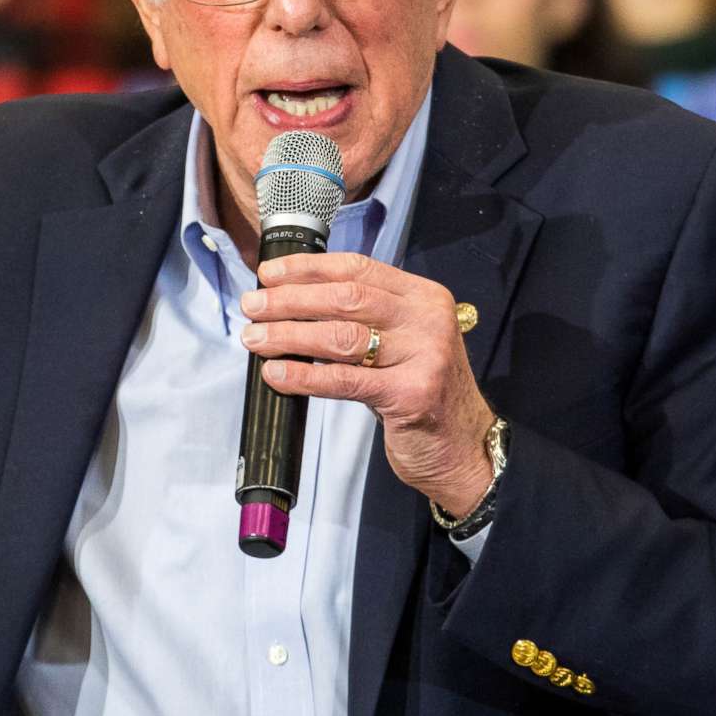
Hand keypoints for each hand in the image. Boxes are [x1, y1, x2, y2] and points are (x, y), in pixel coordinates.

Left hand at [241, 251, 500, 517]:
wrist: (463, 447)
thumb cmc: (420, 392)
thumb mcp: (402, 342)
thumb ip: (364, 318)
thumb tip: (292, 302)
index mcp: (423, 297)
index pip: (358, 268)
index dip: (308, 269)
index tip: (270, 274)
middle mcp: (428, 320)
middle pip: (346, 298)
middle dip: (290, 300)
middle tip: (252, 306)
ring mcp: (424, 356)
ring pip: (341, 336)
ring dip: (289, 335)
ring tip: (255, 338)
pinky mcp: (411, 394)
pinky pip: (344, 381)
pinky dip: (303, 375)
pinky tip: (276, 373)